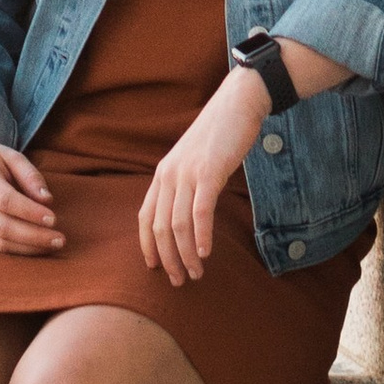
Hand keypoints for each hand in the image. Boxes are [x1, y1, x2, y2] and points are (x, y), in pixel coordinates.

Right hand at [0, 126, 64, 253]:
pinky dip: (20, 249)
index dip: (30, 212)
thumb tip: (47, 200)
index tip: (53, 219)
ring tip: (54, 245)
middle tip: (60, 240)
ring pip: (0, 241)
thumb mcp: (12, 156)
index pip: (5, 200)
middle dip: (34, 236)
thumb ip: (30, 175)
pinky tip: (39, 247)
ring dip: (29, 247)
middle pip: (3, 226)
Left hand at [138, 71, 263, 288]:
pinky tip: (206, 252)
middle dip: (168, 259)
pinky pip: (201, 212)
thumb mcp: (194, 159)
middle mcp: (169, 175)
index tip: (155, 267)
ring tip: (196, 273)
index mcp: (163, 173)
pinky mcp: (209, 172)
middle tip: (179, 280)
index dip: (148, 245)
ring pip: (179, 225)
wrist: (238, 102)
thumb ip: (186, 182)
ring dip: (186, 255)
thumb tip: (188, 212)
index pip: (146, 217)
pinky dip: (201, 236)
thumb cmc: (220, 133)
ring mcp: (188, 174)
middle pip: (160, 228)